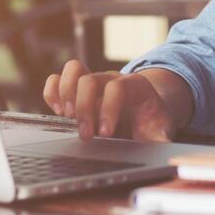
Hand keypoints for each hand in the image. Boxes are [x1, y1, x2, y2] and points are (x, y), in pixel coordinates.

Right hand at [44, 60, 182, 141]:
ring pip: (73, 70)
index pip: (117, 87)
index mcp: (134, 86)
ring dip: (66, 94)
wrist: (145, 109)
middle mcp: (111, 79)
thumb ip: (161, 136)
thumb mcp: (161, 128)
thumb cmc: (151, 119)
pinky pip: (58, 79)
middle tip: (85, 135)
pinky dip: (53, 93)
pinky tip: (58, 112)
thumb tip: (162, 144)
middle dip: (84, 109)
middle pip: (90, 80)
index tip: (105, 133)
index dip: (108, 108)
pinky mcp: (77, 88)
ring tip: (68, 117)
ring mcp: (93, 81)